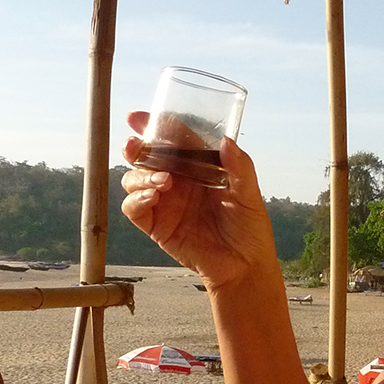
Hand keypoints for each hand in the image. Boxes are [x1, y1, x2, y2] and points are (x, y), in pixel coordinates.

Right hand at [121, 115, 276, 288]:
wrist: (245, 266)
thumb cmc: (250, 228)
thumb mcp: (249, 194)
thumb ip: (240, 167)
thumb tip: (226, 141)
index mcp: (197, 168)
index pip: (172, 140)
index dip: (154, 126)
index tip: (138, 118)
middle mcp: (177, 182)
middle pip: (146, 157)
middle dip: (135, 148)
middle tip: (134, 146)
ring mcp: (165, 203)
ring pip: (135, 179)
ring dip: (141, 175)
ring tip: (162, 181)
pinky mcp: (157, 226)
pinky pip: (134, 208)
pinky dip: (136, 200)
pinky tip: (153, 197)